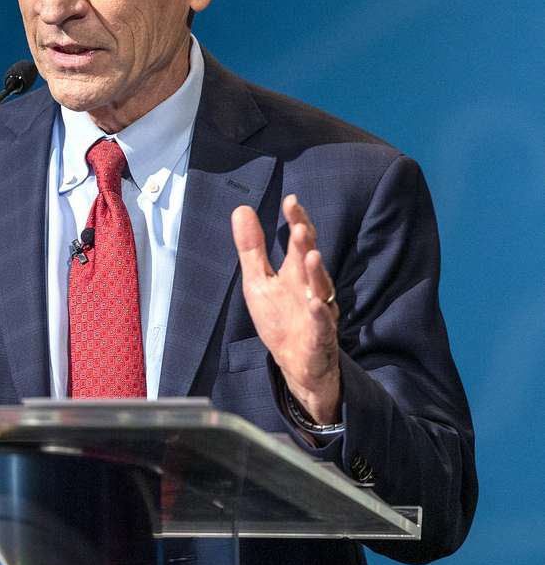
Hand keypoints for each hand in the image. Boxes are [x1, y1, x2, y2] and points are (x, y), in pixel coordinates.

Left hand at [231, 195, 340, 422]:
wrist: (295, 363)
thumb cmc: (280, 319)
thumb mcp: (258, 280)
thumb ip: (252, 248)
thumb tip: (242, 208)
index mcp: (295, 271)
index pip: (298, 241)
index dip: (296, 221)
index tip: (291, 202)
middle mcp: (311, 286)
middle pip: (311, 259)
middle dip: (306, 243)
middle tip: (299, 225)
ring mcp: (319, 309)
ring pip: (321, 288)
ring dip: (316, 272)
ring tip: (311, 255)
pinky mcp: (320, 335)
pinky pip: (322, 323)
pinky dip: (320, 313)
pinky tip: (315, 303)